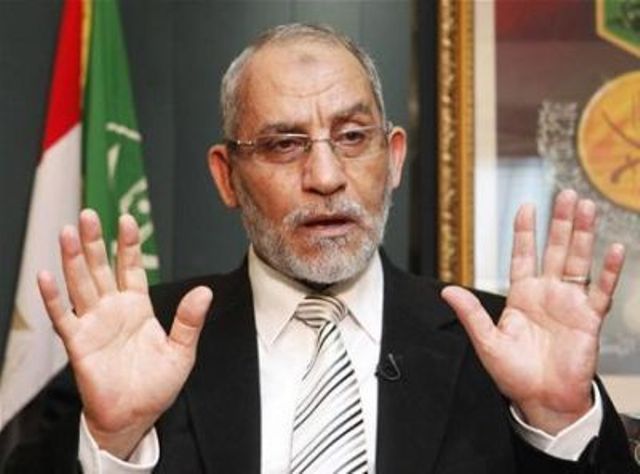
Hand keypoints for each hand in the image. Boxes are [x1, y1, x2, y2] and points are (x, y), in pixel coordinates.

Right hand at [38, 210, 211, 458]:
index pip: (131, 268)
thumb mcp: (182, 351)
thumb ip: (189, 320)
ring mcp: (94, 324)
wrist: (135, 416)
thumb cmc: (157, 385)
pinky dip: (53, 297)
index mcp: (138, 307)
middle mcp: (113, 310)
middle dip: (96, 241)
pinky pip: (63, 316)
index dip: (129, 245)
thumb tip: (205, 291)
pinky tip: (46, 276)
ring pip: (81, 284)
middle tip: (89, 214)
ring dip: (74, 259)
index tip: (127, 220)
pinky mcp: (79, 343)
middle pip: (101, 268)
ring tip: (68, 232)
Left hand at [442, 190, 624, 433]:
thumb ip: (471, 314)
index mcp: (522, 295)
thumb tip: (446, 291)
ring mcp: (570, 304)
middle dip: (560, 223)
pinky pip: (602, 291)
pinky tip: (615, 248)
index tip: (526, 206)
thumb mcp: (486, 341)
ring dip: (584, 235)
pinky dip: (609, 271)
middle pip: (556, 250)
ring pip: (579, 261)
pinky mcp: (589, 319)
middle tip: (566, 194)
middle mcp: (547, 293)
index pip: (523, 255)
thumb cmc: (513, 373)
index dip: (524, 231)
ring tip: (587, 207)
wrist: (541, 400)